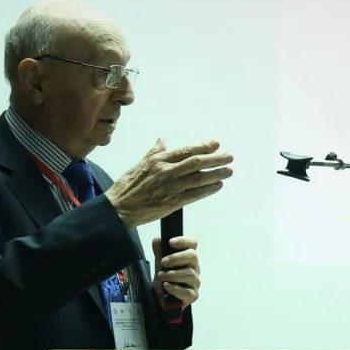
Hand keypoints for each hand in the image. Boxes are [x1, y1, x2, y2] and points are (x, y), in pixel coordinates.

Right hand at [106, 139, 233, 227]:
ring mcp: (170, 188)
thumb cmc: (128, 186)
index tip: (216, 144)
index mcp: (158, 161)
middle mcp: (166, 172)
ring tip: (229, 170)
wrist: (120, 208)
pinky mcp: (172, 203)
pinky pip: (194, 195)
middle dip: (215, 159)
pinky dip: (207, 190)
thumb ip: (154, 152)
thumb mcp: (140, 164)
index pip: (185, 151)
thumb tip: (163, 140)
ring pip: (198, 178)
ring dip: (216, 174)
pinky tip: (218, 185)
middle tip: (229, 156)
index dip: (202, 147)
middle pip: (196, 163)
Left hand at [152, 236, 199, 306]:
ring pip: (189, 274)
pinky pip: (187, 291)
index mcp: (188, 258)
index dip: (184, 241)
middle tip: (163, 262)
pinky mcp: (193, 296)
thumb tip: (157, 239)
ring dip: (173, 274)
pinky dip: (175, 288)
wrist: (161, 300)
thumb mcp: (159, 265)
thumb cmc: (164, 280)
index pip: (193, 244)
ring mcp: (195, 282)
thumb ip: (159, 253)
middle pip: (193, 256)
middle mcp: (194, 268)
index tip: (171, 242)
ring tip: (161, 276)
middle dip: (176, 258)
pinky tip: (166, 286)